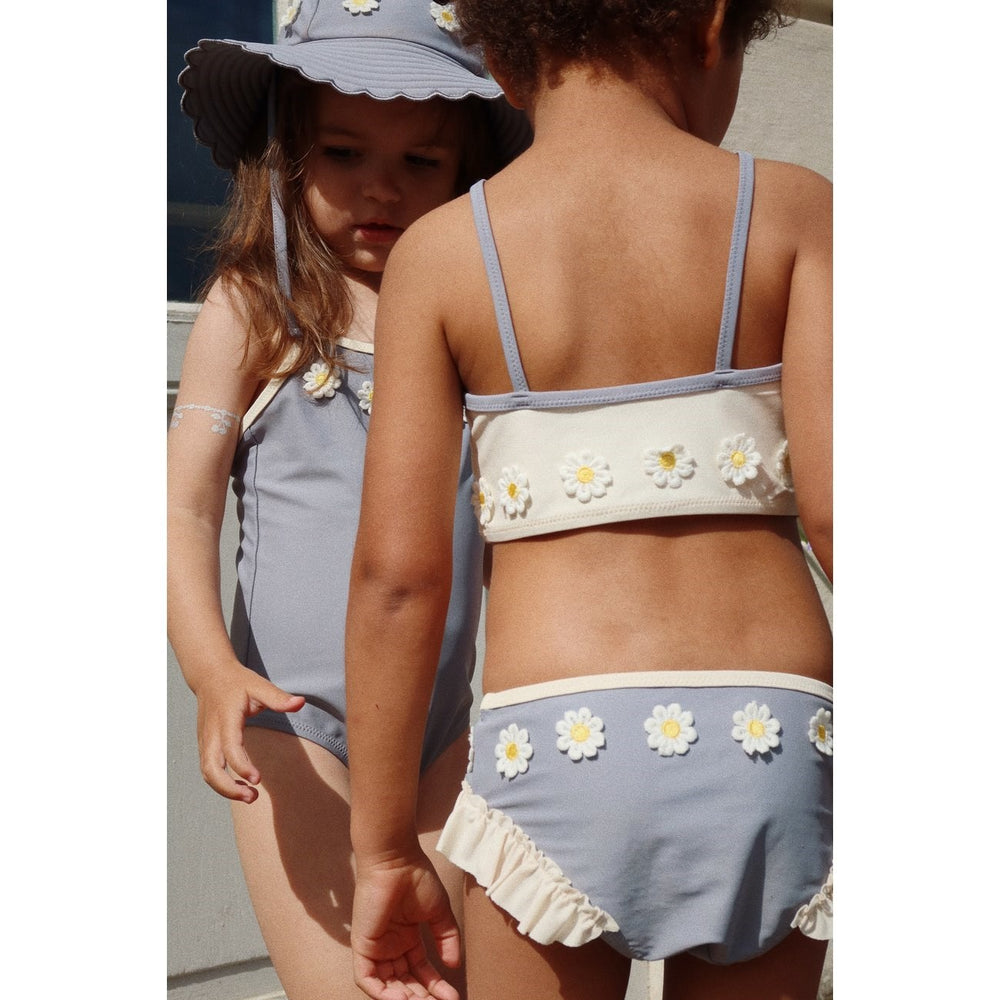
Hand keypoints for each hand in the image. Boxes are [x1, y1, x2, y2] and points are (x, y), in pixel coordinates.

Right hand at [194, 663, 305, 801]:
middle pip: (210, 768)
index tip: (257, 780)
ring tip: (250, 797)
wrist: (210, 676)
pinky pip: (209, 769)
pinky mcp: (205, 746)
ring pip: (207, 773)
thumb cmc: (237, 682)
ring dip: (224, 790)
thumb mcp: (259, 685)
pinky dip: (221, 783)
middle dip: (228, 788)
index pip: (230, 747)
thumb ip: (278, 697)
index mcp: (226, 718)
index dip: (242, 765)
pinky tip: (240, 787)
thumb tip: (301, 703)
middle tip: (253, 797)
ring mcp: (205, 741)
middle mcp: (212, 733)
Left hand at [352, 853, 461, 999]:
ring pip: (387, 986)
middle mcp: (391, 947)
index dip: (436, 986)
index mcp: (407, 939)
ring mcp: (375, 948)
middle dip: (422, 997)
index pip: (421, 971)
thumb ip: (446, 938)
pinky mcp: (362, 946)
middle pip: (406, 983)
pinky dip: (382, 993)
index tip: (454, 996)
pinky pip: (368, 979)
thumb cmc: (417, 879)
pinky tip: (402, 998)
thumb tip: (454, 965)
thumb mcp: (438, 912)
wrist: (397, 861)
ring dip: (405, 998)